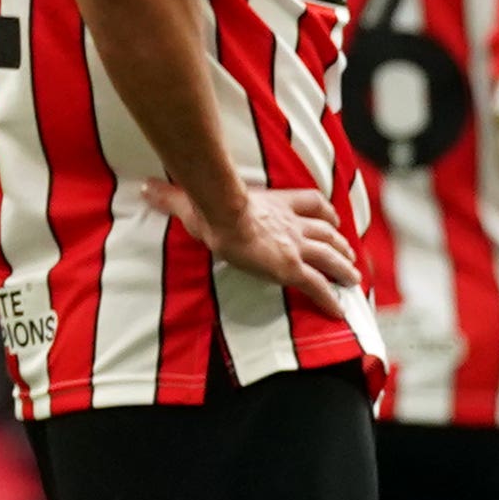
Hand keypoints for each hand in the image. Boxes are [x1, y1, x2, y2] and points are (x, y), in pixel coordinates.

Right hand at [143, 179, 357, 305]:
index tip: (333, 219)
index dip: (324, 211)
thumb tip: (145, 188)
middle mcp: (292, 224)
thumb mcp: (194, 199)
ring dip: (344, 267)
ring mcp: (295, 246)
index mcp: (276, 205)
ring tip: (354, 278)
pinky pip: (317, 286)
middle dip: (340, 243)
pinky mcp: (292, 268)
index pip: (311, 203)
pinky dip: (330, 299)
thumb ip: (173, 196)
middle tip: (349, 254)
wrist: (224, 217)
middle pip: (327, 231)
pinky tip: (339, 311)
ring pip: (330, 256)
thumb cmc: (211, 206)